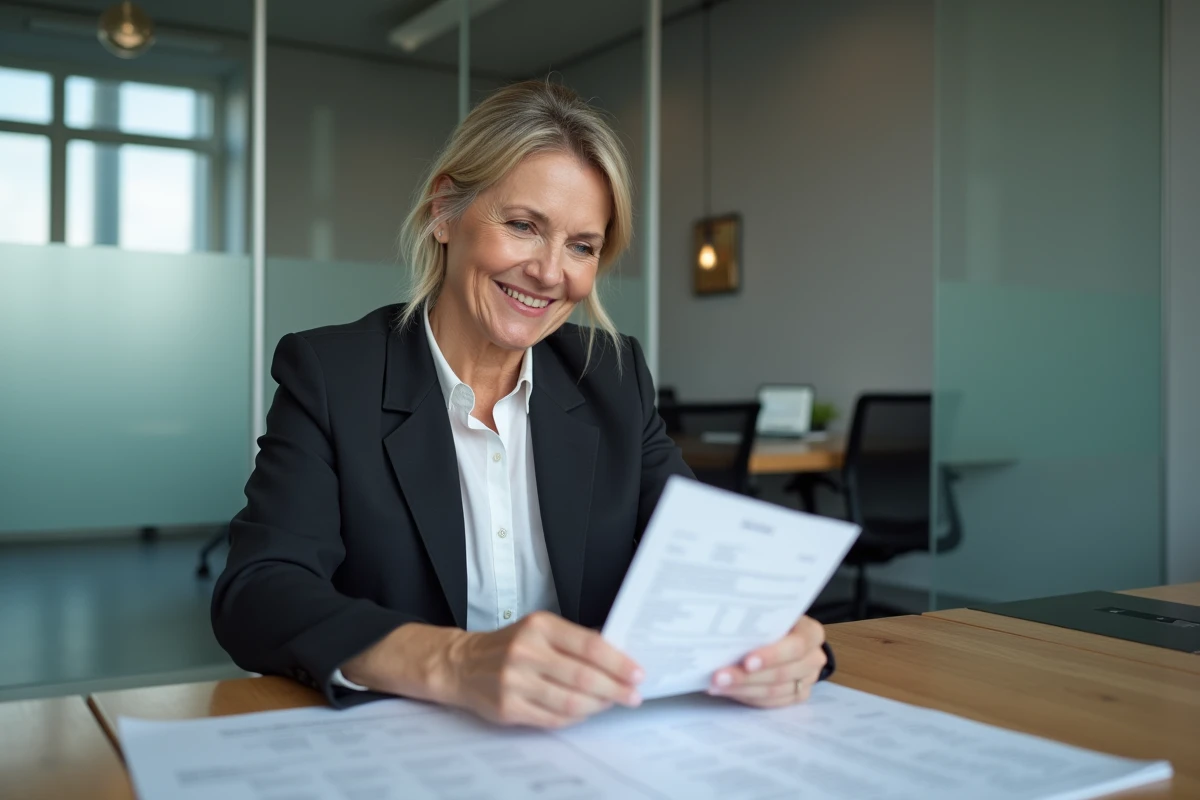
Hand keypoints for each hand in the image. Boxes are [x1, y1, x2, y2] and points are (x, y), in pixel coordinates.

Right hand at [445, 611, 643, 727]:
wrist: (463, 664)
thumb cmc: (510, 645)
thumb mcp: (540, 628)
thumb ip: (575, 640)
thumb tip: (617, 654)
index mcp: (539, 626)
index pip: (589, 645)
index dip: (618, 662)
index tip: (637, 673)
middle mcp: (526, 652)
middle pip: (583, 677)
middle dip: (615, 689)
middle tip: (633, 695)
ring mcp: (515, 682)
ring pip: (570, 701)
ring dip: (598, 706)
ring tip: (612, 703)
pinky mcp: (509, 707)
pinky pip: (553, 718)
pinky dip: (576, 717)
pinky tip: (586, 712)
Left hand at [707, 616, 826, 707]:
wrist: (788, 636)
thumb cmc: (774, 620)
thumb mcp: (770, 614)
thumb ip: (758, 620)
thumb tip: (726, 628)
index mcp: (811, 633)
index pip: (795, 647)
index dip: (771, 656)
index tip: (746, 662)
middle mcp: (814, 658)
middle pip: (782, 673)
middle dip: (747, 676)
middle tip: (719, 676)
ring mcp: (808, 680)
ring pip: (774, 691)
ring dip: (742, 689)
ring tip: (716, 685)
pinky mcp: (797, 696)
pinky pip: (771, 702)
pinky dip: (747, 697)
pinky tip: (727, 691)